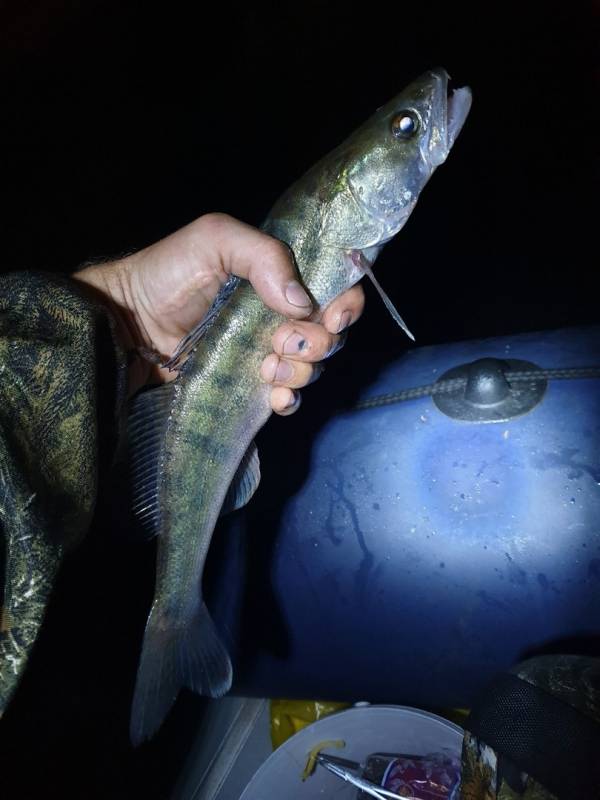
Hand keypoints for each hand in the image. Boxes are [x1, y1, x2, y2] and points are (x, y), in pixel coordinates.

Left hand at [73, 213, 364, 413]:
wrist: (126, 322)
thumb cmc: (167, 274)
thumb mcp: (213, 240)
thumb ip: (263, 255)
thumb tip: (301, 302)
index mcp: (280, 278)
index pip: (335, 289)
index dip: (346, 304)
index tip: (332, 315)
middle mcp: (279, 316)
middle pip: (330, 334)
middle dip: (319, 341)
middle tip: (284, 340)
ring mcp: (264, 353)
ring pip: (311, 367)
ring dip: (301, 370)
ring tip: (267, 367)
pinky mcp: (247, 386)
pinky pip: (286, 399)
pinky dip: (289, 399)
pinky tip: (273, 395)